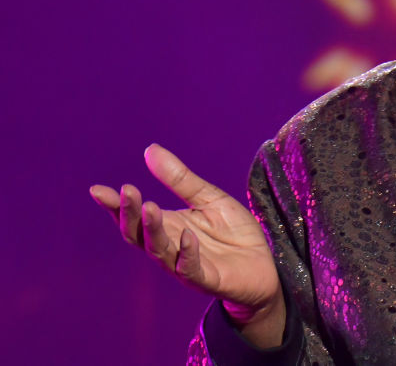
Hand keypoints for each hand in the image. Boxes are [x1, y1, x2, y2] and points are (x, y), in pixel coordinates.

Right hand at [90, 144, 284, 347]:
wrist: (264, 264)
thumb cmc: (233, 232)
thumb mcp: (208, 198)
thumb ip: (180, 179)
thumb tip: (150, 149)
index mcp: (168, 226)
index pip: (134, 217)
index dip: (115, 206)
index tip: (97, 190)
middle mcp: (170, 246)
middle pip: (139, 234)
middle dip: (130, 214)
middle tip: (127, 190)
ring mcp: (185, 265)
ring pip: (159, 251)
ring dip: (153, 230)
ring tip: (150, 206)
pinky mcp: (207, 279)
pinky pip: (191, 269)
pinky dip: (187, 253)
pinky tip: (187, 236)